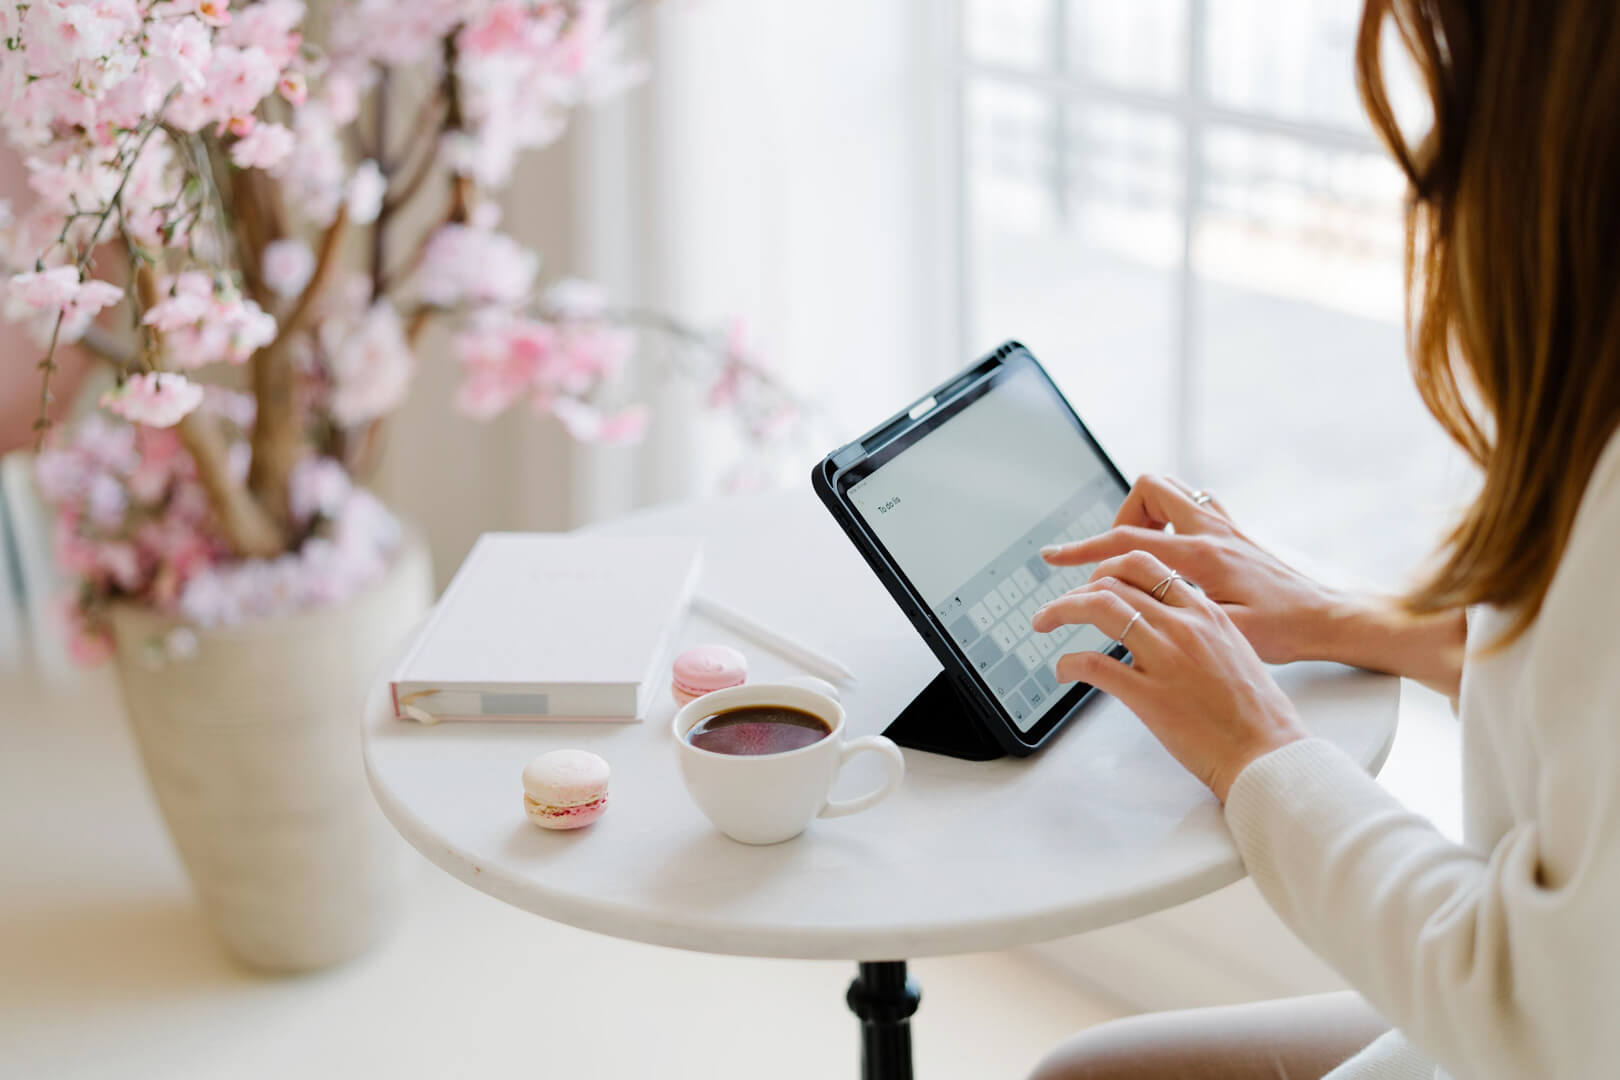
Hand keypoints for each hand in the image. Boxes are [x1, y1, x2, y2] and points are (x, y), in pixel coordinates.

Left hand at [1031, 546, 1307, 801]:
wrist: (1269, 753)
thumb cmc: (1256, 712)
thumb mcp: (1234, 650)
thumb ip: (1200, 630)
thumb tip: (1167, 625)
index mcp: (1206, 613)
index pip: (1146, 566)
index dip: (1108, 568)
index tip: (1093, 582)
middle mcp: (1184, 626)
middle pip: (1113, 581)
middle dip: (1077, 588)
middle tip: (1061, 605)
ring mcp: (1166, 658)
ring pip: (1099, 608)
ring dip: (1061, 611)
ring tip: (1044, 622)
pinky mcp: (1149, 695)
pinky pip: (1094, 665)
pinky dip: (1068, 663)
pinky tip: (1063, 671)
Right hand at [1041, 475, 1342, 663]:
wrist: (1331, 619)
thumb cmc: (1284, 632)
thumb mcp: (1221, 632)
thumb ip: (1166, 618)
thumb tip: (1117, 621)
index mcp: (1201, 557)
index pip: (1125, 543)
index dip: (1081, 551)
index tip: (1053, 557)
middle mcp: (1212, 531)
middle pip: (1147, 492)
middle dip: (1119, 519)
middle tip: (1114, 559)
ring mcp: (1226, 526)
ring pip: (1171, 490)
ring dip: (1146, 513)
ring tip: (1140, 553)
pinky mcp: (1237, 532)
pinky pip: (1194, 504)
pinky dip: (1174, 517)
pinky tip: (1173, 551)